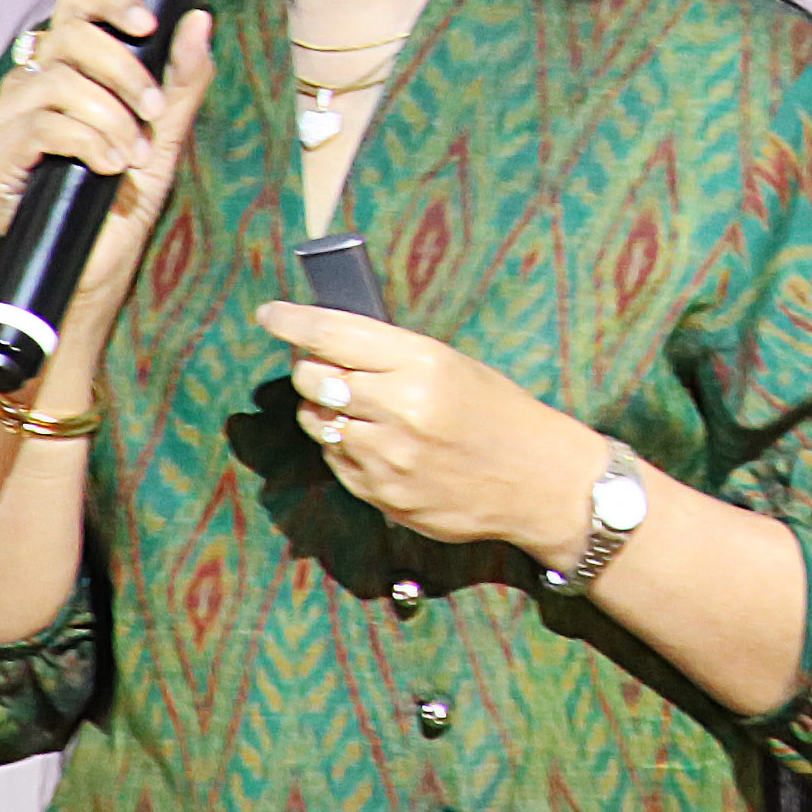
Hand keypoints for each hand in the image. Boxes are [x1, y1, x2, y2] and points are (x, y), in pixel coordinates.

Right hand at [0, 0, 218, 325]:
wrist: (96, 267)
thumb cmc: (122, 198)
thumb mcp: (163, 132)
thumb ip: (181, 78)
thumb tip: (197, 19)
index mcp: (64, 67)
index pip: (73, 3)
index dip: (109, 0)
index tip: (149, 25)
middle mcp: (27, 83)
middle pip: (68, 36)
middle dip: (123, 69)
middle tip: (153, 109)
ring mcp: (4, 119)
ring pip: (57, 81)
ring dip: (110, 116)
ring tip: (132, 153)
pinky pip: (42, 126)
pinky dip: (87, 142)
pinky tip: (109, 166)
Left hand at [256, 300, 608, 557]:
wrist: (540, 482)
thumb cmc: (501, 413)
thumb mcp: (455, 365)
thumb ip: (393, 355)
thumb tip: (328, 342)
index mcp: (422, 364)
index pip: (332, 334)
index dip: (292, 322)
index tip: (272, 315)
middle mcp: (399, 409)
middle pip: (313, 379)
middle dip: (308, 367)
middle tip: (319, 363)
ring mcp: (388, 458)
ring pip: (318, 423)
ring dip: (324, 409)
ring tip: (354, 405)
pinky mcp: (382, 496)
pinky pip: (336, 461)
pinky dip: (344, 446)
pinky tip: (373, 440)